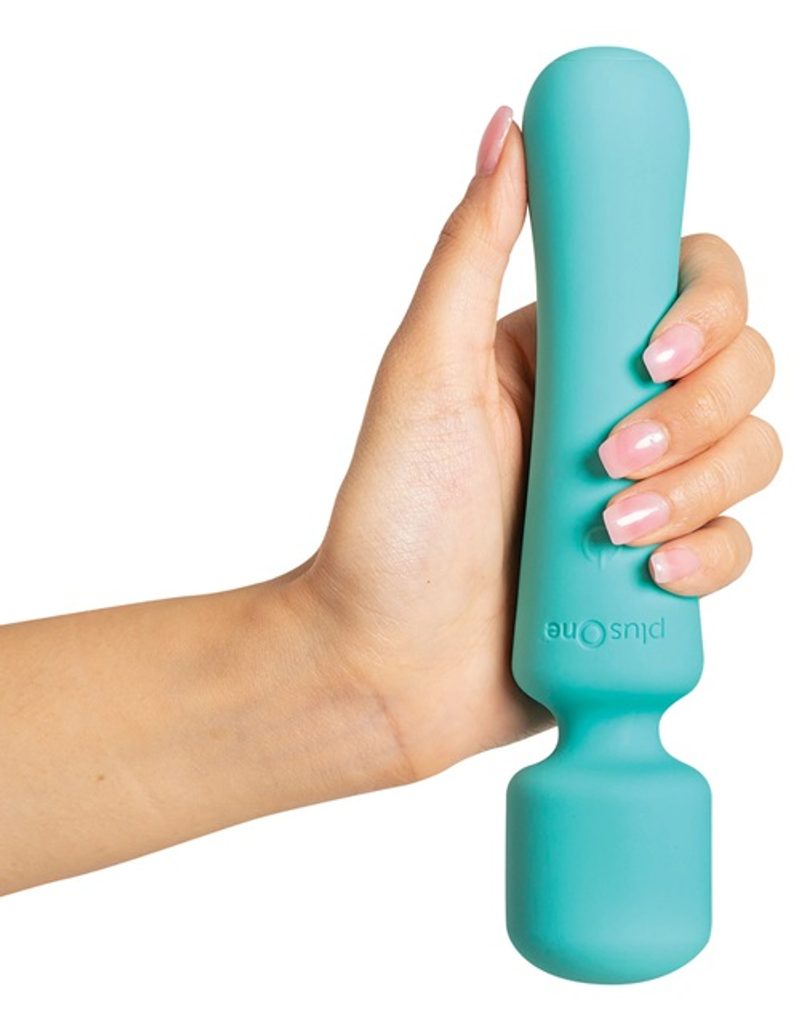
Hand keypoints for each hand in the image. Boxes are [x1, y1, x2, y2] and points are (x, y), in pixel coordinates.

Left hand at [298, 107, 781, 782]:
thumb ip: (472, 251)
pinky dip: (710, 557)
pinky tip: (651, 575)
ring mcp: (646, 496)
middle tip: (612, 457)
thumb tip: (509, 132)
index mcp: (567, 353)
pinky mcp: (660, 572)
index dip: (704, 306)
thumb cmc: (390, 522)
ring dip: (699, 487)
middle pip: (742, 370)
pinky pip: (736, 548)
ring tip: (611, 529)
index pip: (686, 288)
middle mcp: (617, 413)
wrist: (384, 662)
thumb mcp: (423, 371)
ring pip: (753, 457)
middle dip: (697, 414)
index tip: (658, 350)